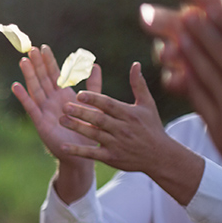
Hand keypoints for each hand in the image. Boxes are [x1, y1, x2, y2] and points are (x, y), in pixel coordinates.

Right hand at [11, 45, 101, 167]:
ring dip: (29, 75)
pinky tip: (16, 86)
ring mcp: (44, 110)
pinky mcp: (40, 123)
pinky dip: (23, 97)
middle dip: (37, 64)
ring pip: (35, 89)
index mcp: (63, 95)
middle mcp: (51, 100)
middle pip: (42, 78)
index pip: (54, 74)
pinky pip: (31, 107)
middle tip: (31, 49)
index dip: (49, 61)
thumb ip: (94, 86)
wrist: (83, 154)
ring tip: (24, 61)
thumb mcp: (93, 104)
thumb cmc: (87, 130)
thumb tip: (95, 65)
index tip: (43, 47)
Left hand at [57, 63, 171, 172]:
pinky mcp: (112, 158)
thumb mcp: (147, 105)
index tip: (79, 94)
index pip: (109, 105)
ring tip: (61, 120)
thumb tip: (135, 64)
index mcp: (129, 114)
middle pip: (99, 119)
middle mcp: (122, 129)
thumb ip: (138, 85)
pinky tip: (63, 147)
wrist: (160, 156)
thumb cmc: (151, 127)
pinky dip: (78, 151)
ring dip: (77, 128)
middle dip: (82, 113)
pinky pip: (92, 154)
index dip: (94, 99)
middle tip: (64, 106)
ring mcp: (117, 144)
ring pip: (94, 135)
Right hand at [142, 0, 221, 89]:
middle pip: (181, 23)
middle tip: (147, 16)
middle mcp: (214, 33)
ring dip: (168, 51)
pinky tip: (176, 80)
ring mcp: (209, 58)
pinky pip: (187, 82)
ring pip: (178, 52)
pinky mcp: (209, 84)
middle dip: (163, 20)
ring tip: (167, 53)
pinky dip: (178, 81)